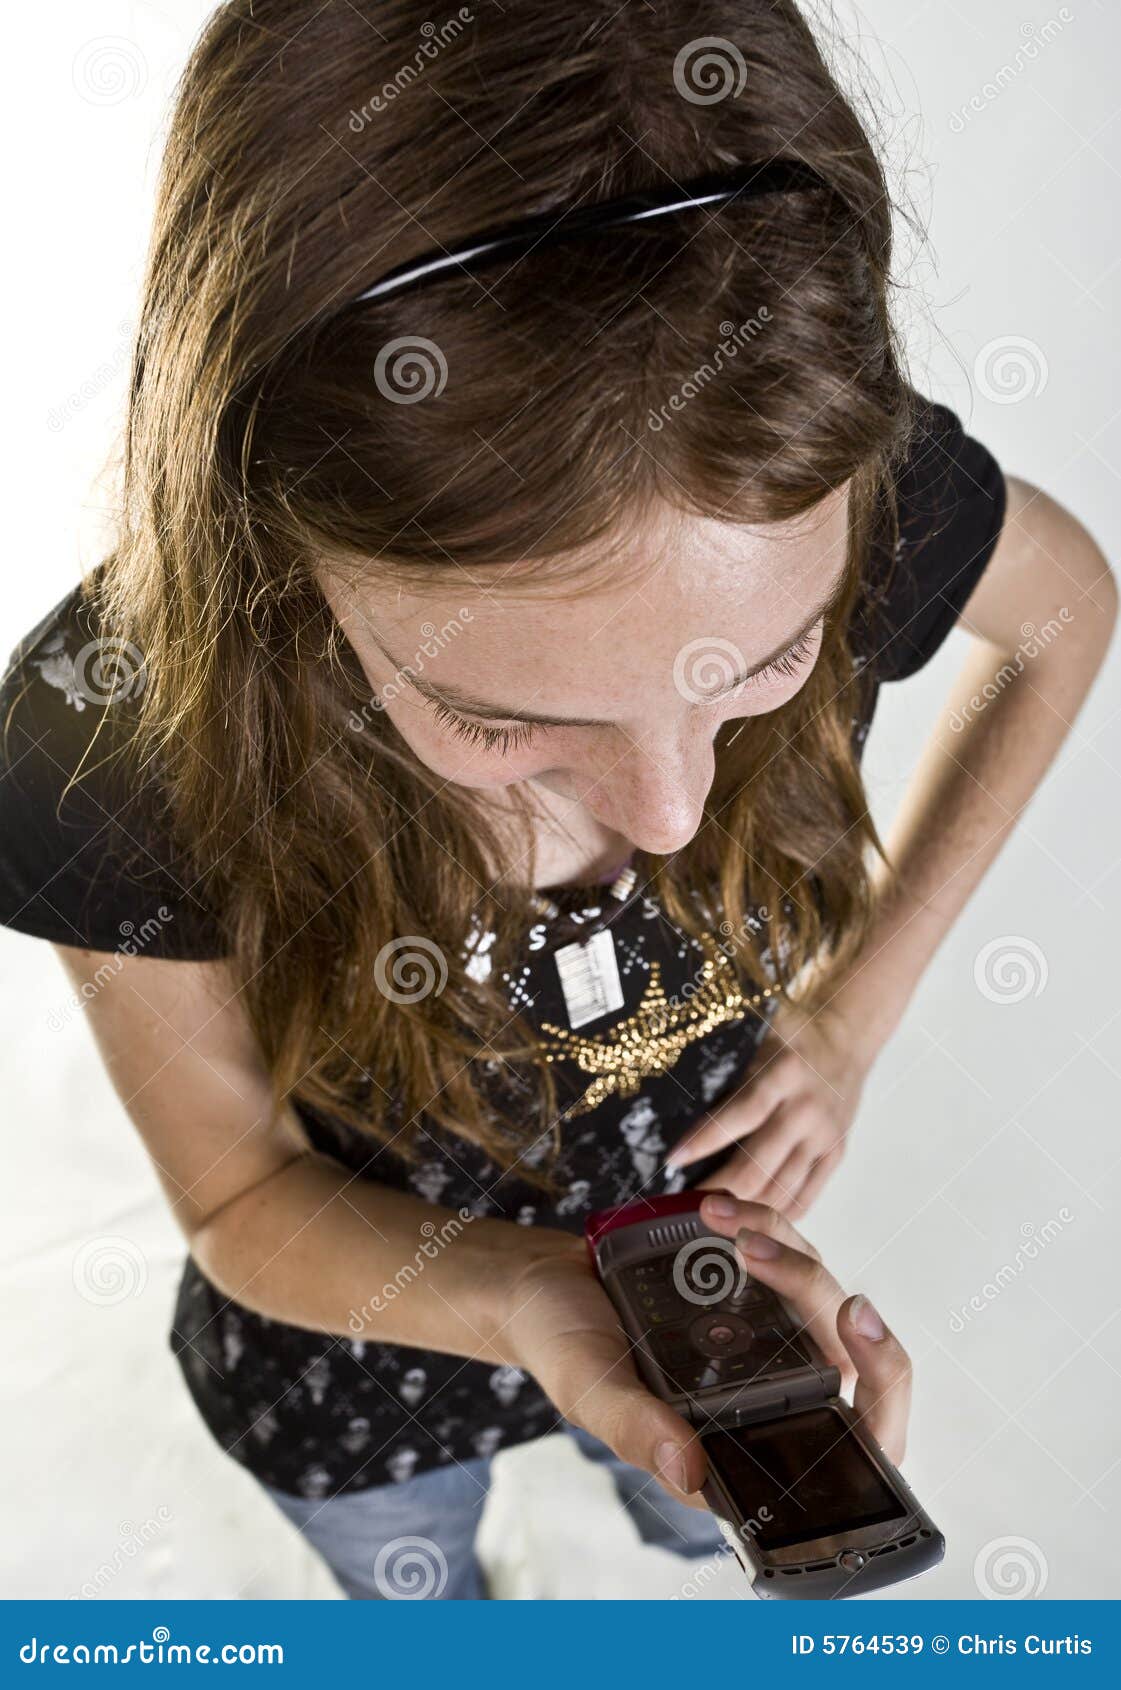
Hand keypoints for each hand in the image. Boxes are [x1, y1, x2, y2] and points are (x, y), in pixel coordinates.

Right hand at [499, 1193, 911, 1510]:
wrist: (539, 1281)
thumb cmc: (560, 1345)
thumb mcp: (590, 1390)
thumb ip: (637, 1429)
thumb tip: (691, 1471)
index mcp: (743, 1442)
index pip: (852, 1444)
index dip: (882, 1396)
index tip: (858, 1325)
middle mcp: (768, 1394)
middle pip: (853, 1361)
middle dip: (830, 1302)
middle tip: (777, 1258)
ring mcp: (765, 1339)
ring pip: (821, 1298)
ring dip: (788, 1255)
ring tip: (726, 1223)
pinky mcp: (750, 1289)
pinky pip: (788, 1254)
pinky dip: (766, 1224)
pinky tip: (721, 1209)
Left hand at [668, 1002, 874, 1215]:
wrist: (846, 1042)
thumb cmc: (791, 1038)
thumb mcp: (757, 1037)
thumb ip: (729, 1068)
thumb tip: (675, 1101)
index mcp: (784, 1073)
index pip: (740, 1114)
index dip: (705, 1140)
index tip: (674, 1160)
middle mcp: (807, 1109)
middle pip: (758, 1163)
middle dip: (717, 1189)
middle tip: (683, 1204)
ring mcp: (825, 1136)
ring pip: (779, 1188)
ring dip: (742, 1209)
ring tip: (709, 1218)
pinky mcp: (836, 1154)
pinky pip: (806, 1196)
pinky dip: (775, 1214)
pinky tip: (748, 1221)